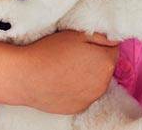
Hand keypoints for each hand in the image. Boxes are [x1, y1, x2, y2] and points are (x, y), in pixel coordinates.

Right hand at [0, 31, 118, 113]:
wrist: (26, 76)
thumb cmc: (49, 51)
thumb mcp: (76, 34)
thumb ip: (100, 37)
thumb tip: (114, 40)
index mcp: (105, 63)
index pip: (113, 50)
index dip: (99, 44)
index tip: (85, 43)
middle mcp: (103, 84)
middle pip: (105, 68)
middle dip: (94, 61)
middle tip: (73, 54)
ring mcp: (91, 98)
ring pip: (95, 83)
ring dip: (87, 76)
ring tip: (66, 68)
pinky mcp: (79, 108)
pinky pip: (84, 95)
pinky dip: (77, 89)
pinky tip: (62, 81)